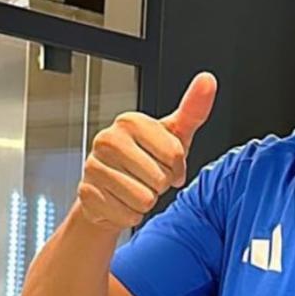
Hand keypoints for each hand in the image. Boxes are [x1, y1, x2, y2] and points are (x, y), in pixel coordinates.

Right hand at [77, 72, 217, 231]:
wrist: (111, 187)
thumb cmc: (147, 158)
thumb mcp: (174, 134)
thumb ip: (193, 109)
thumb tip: (207, 80)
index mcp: (130, 122)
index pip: (175, 154)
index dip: (177, 167)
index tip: (168, 164)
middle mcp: (107, 139)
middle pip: (159, 178)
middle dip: (160, 185)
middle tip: (148, 177)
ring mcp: (93, 166)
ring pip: (143, 199)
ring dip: (146, 201)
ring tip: (135, 187)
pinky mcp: (87, 194)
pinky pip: (127, 214)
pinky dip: (130, 214)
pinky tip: (122, 200)